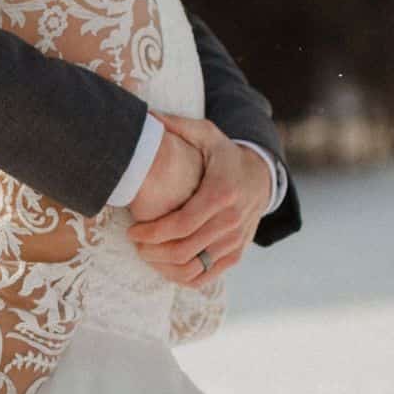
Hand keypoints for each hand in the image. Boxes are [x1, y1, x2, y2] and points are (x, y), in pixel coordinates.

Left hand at [127, 113, 274, 287]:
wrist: (260, 176)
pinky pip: (206, 276)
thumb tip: (147, 116)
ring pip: (194, 267)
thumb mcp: (206, 133)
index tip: (132, 231)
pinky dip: (182, 277)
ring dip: (164, 266)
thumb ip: (177, 125)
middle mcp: (232, 220)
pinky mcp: (236, 254)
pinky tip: (164, 265)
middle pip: (186, 249)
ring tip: (146, 254)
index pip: (183, 224)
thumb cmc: (224, 154)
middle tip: (134, 243)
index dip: (153, 232)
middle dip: (153, 251)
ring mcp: (236, 240)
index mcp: (221, 192)